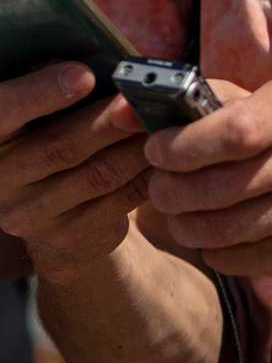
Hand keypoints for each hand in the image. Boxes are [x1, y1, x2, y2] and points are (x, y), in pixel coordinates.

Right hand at [0, 62, 150, 284]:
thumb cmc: (38, 133)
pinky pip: (113, 203)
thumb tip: (100, 65)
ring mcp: (20, 215)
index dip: (40, 92)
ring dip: (134, 148)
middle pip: (56, 146)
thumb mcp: (27, 109)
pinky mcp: (61, 236)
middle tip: (141, 100)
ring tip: (161, 124)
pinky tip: (159, 157)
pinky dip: (143, 176)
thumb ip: (47, 87)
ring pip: (94, 176)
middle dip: (106, 120)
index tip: (84, 73)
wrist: (41, 204)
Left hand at [143, 78, 271, 274]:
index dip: (186, 145)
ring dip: (183, 223)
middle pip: (224, 187)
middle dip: (173, 190)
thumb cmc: (240, 124)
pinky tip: (205, 226)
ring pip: (227, 228)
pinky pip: (237, 259)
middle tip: (157, 187)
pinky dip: (210, 249)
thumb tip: (122, 113)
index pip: (239, 131)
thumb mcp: (221, 104)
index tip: (153, 150)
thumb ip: (177, 103)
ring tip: (172, 207)